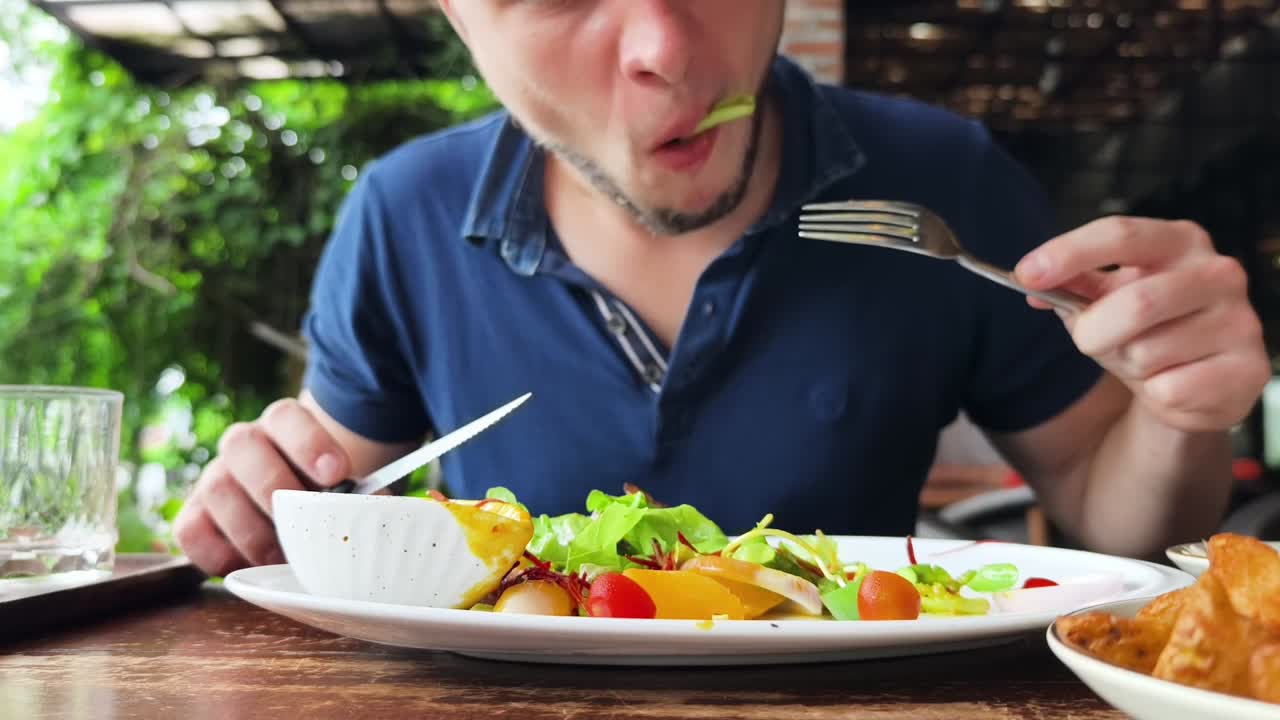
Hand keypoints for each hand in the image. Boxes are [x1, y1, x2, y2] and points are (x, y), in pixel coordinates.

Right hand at [173, 398, 351, 575]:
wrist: (292, 508)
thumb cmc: (325, 496)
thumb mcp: (347, 489)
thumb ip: (361, 496)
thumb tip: (382, 514)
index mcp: (283, 426)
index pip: (286, 416)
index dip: (309, 441)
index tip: (337, 474)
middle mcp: (242, 445)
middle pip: (241, 444)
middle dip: (274, 486)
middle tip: (301, 523)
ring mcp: (212, 479)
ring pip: (216, 489)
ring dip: (252, 530)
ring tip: (284, 558)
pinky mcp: (192, 516)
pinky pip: (190, 531)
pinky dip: (220, 554)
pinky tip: (250, 567)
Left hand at [1015, 216, 1268, 432]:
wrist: (1194, 383)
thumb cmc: (1144, 330)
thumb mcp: (1104, 300)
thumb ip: (1069, 287)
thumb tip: (1031, 283)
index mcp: (1179, 241)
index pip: (1120, 233)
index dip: (1069, 252)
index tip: (1026, 274)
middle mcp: (1218, 272)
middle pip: (1135, 302)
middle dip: (1094, 331)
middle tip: (1088, 341)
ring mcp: (1240, 321)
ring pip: (1148, 352)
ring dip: (1127, 365)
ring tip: (1144, 362)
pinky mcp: (1247, 370)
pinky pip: (1170, 389)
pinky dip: (1154, 394)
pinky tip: (1171, 383)